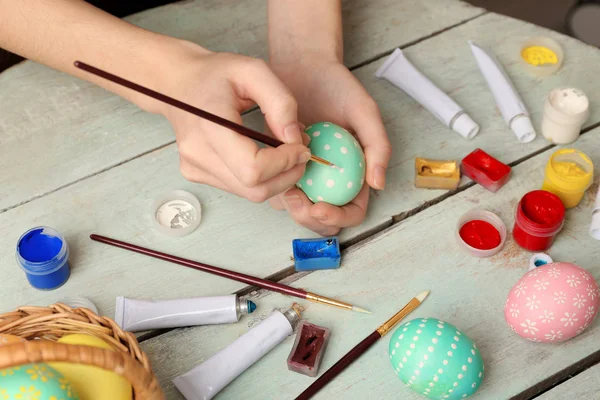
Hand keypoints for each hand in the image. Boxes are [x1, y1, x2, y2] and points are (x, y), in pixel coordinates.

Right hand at [154, 44, 310, 202]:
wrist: (178, 82)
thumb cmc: (215, 74)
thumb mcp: (254, 71)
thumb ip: (281, 103)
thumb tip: (295, 140)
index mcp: (210, 127)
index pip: (253, 169)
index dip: (285, 163)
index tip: (301, 147)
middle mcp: (198, 154)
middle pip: (255, 189)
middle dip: (287, 175)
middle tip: (300, 153)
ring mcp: (195, 168)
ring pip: (251, 193)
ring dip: (277, 178)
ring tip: (285, 152)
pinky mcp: (197, 175)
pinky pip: (240, 188)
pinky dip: (261, 178)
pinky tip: (265, 157)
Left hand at [269, 59, 391, 235]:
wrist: (303, 67)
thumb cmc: (336, 87)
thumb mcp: (364, 112)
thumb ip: (378, 146)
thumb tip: (378, 184)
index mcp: (355, 174)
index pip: (352, 211)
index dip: (338, 217)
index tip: (320, 207)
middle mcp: (331, 180)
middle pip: (324, 219)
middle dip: (310, 219)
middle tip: (297, 201)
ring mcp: (306, 175)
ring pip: (299, 209)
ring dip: (291, 207)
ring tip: (284, 184)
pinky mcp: (283, 166)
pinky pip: (278, 188)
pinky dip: (276, 187)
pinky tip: (272, 170)